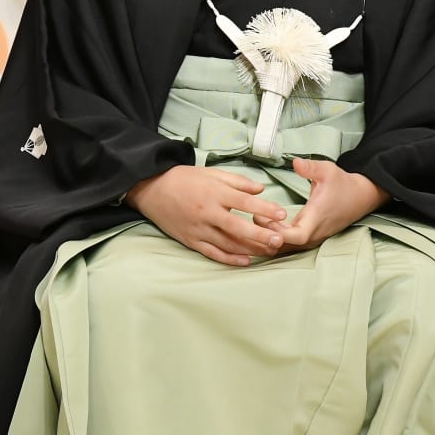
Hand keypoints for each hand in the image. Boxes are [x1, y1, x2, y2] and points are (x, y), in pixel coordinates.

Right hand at [126, 166, 288, 266]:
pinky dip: (229, 259)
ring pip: (227, 243)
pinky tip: (245, 261)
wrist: (151, 190)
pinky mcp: (190, 241)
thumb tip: (261, 188)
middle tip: (279, 240)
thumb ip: (238, 181)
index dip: (265, 208)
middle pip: (237, 227)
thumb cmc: (184, 179)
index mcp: (214, 193)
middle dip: (260, 235)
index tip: (282, 214)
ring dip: (249, 249)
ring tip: (269, 252)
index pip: (244, 202)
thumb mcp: (212, 173)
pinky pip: (212, 253)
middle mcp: (207, 212)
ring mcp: (198, 229)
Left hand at [263, 159, 388, 252]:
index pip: (297, 236)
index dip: (278, 232)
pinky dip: (274, 241)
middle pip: (285, 246)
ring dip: (268, 240)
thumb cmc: (342, 184)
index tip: (264, 219)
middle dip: (266, 236)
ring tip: (252, 225)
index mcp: (316, 218)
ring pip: (285, 249)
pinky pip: (289, 246)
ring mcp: (312, 238)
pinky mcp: (310, 239)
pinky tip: (262, 231)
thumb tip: (295, 162)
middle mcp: (314, 233)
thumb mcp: (328, 170)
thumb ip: (311, 167)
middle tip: (251, 218)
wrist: (360, 197)